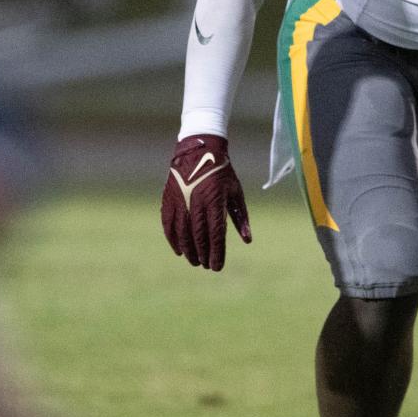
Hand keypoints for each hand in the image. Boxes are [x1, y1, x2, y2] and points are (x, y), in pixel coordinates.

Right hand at [161, 135, 250, 270]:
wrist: (200, 149)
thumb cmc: (222, 172)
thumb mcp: (236, 192)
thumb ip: (240, 217)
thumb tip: (248, 240)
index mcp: (215, 200)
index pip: (216, 234)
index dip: (216, 253)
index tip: (217, 267)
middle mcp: (196, 202)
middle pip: (198, 236)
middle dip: (202, 254)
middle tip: (206, 266)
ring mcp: (181, 200)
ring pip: (182, 232)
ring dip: (188, 250)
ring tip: (194, 261)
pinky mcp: (169, 198)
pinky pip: (169, 224)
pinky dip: (173, 239)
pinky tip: (179, 250)